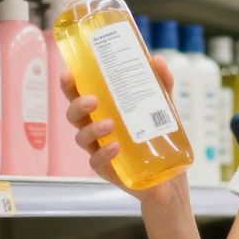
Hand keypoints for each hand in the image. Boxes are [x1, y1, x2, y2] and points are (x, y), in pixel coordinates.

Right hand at [61, 55, 186, 207]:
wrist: (170, 178)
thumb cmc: (160, 138)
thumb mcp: (164, 108)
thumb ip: (162, 84)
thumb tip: (157, 60)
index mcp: (104, 110)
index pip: (80, 95)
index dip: (70, 85)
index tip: (68, 74)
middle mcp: (97, 129)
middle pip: (74, 115)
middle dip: (77, 105)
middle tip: (92, 100)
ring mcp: (100, 150)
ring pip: (82, 138)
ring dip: (92, 129)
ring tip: (110, 124)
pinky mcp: (108, 170)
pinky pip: (97, 162)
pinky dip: (103, 153)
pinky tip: (115, 147)